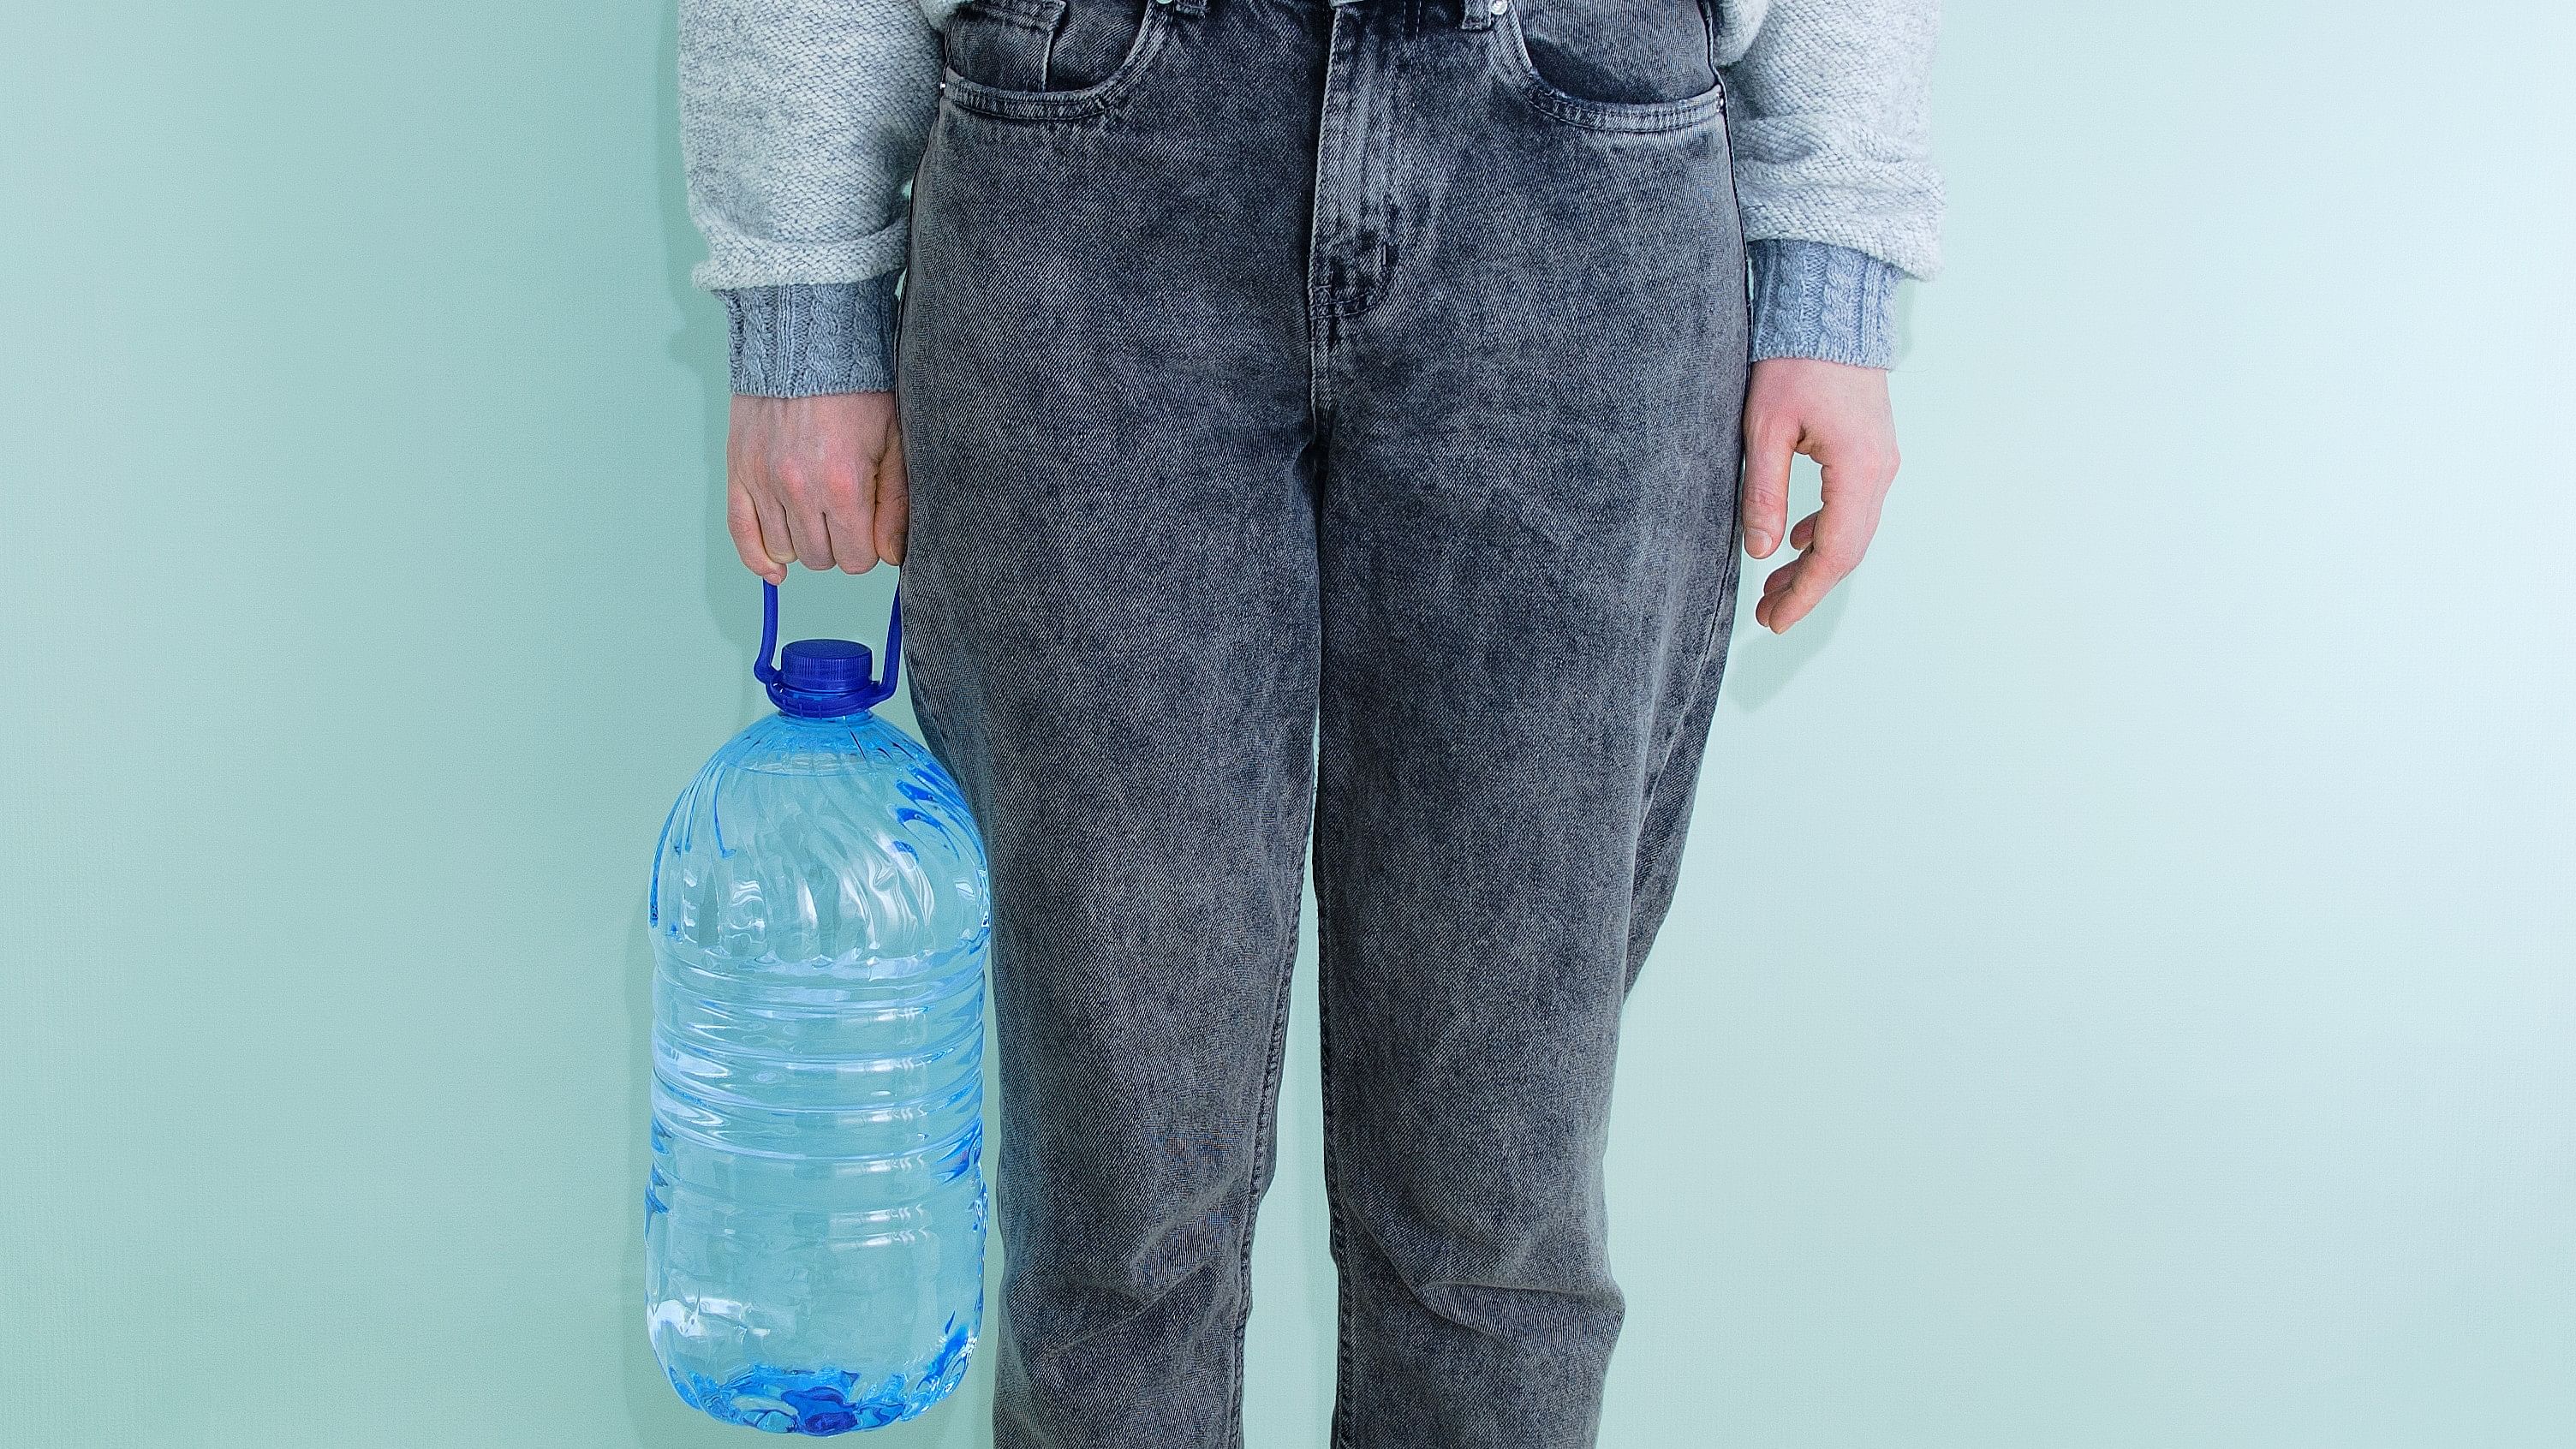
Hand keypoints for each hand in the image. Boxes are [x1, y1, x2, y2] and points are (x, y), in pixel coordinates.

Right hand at [724, 392, 909, 583]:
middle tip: (845, 515)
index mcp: (844, 485)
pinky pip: (741, 534)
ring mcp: (764, 482)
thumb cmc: (857, 390)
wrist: (806, 346)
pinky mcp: (739, 472)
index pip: (857, 559)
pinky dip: (758, 558)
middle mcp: (800, 489)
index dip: (867, 548)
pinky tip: (775, 569)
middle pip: (821, 559)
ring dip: (804, 543)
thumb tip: (893, 555)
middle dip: (838, 545)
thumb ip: (896, 505)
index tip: (869, 528)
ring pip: (786, 551)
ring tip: (817, 515)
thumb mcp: (893, 444)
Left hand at [1740, 358, 1900, 632]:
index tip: (1773, 622)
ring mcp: (1882, 460)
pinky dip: (1825, 533)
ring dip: (1815, 563)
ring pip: (1852, 532)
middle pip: (1848, 550)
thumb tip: (1761, 552)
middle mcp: (1881, 470)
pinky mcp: (1873, 451)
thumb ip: (1764, 493)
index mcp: (1858, 468)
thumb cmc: (1794, 361)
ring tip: (1773, 587)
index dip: (1804, 594)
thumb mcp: (1764, 429)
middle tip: (1766, 616)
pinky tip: (1796, 543)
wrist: (1831, 310)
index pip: (1834, 552)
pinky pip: (1854, 507)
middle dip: (1807, 588)